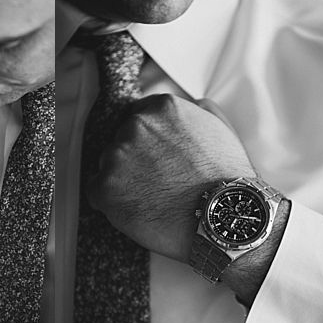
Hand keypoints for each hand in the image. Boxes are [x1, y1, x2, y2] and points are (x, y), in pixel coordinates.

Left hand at [87, 94, 257, 262]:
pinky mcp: (105, 186)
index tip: (157, 158)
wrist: (222, 219)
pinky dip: (110, 202)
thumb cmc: (226, 179)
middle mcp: (135, 125)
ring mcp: (117, 156)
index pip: (138, 116)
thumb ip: (197, 110)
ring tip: (151, 198)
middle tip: (157, 181)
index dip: (147, 142)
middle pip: (121, 140)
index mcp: (162, 108)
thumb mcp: (221, 129)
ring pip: (107, 166)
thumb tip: (189, 103)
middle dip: (134, 159)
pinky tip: (137, 210)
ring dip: (122, 180)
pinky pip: (96, 192)